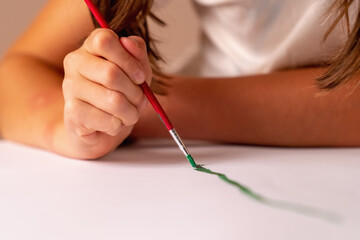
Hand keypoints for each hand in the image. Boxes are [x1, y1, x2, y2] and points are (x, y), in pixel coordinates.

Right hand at [62, 28, 151, 158]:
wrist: (101, 125)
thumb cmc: (123, 92)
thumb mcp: (138, 70)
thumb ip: (138, 53)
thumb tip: (128, 42)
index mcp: (91, 46)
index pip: (105, 40)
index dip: (129, 60)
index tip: (140, 77)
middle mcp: (75, 62)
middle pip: (111, 74)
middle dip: (136, 93)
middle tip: (140, 101)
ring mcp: (70, 86)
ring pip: (113, 101)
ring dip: (131, 112)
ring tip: (129, 114)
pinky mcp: (72, 111)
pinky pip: (108, 120)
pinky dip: (119, 125)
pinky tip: (114, 123)